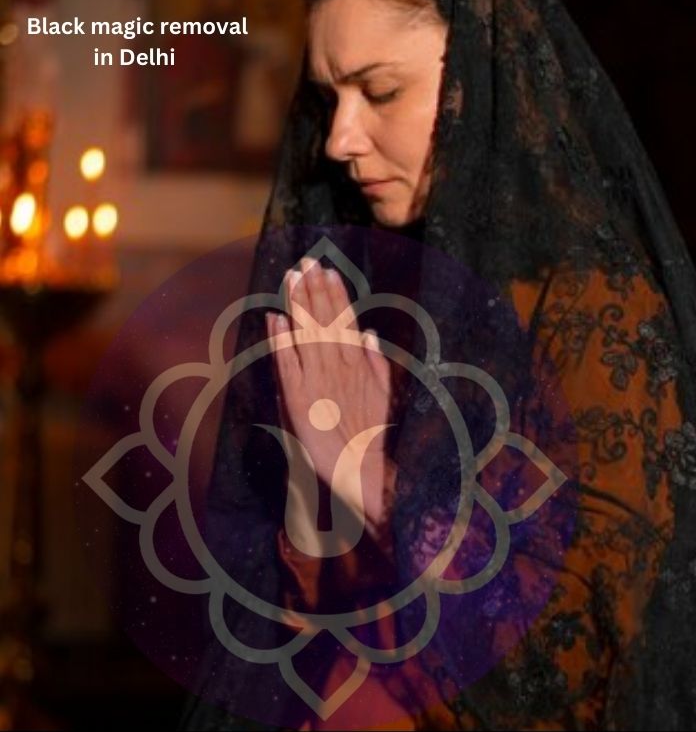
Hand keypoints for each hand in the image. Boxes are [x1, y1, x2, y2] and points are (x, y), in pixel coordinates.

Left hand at [266, 258, 395, 542]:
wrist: (368, 470)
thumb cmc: (378, 435)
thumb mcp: (385, 393)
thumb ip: (376, 362)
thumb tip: (369, 333)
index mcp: (359, 363)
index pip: (344, 319)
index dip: (334, 293)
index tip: (327, 269)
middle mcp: (338, 365)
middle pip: (324, 319)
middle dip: (313, 289)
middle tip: (304, 261)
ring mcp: (318, 380)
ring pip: (306, 333)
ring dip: (297, 304)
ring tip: (291, 277)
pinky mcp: (298, 399)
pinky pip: (287, 364)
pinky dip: (280, 341)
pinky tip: (274, 318)